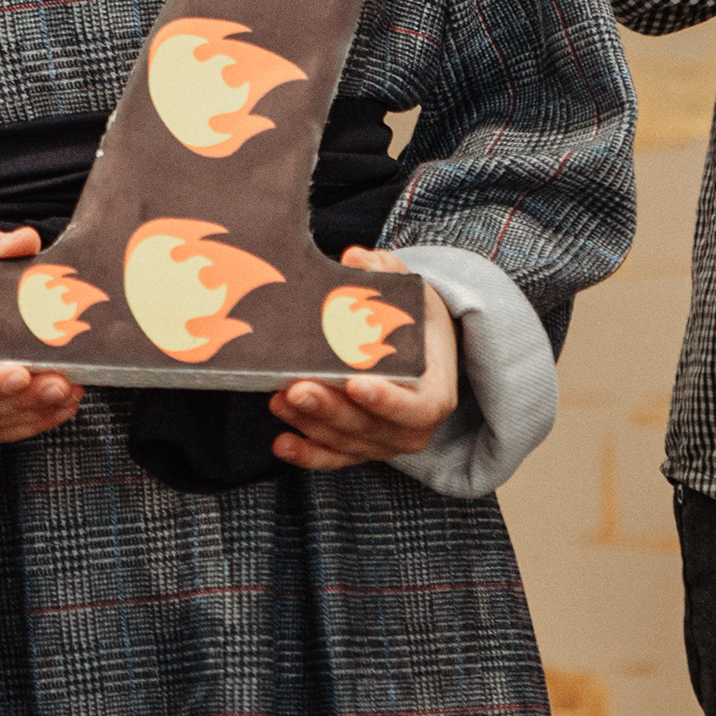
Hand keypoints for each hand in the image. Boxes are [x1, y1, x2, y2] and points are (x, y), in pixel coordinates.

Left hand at [269, 246, 458, 468]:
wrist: (415, 348)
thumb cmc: (413, 320)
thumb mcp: (410, 290)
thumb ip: (385, 272)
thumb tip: (356, 257)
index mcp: (435, 390)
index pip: (419, 407)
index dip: (388, 401)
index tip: (355, 384)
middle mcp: (413, 425)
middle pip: (373, 428)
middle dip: (332, 410)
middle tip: (298, 388)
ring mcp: (384, 440)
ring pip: (348, 442)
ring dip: (311, 424)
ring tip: (280, 399)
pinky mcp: (358, 447)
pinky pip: (333, 458)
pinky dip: (307, 454)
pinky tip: (282, 443)